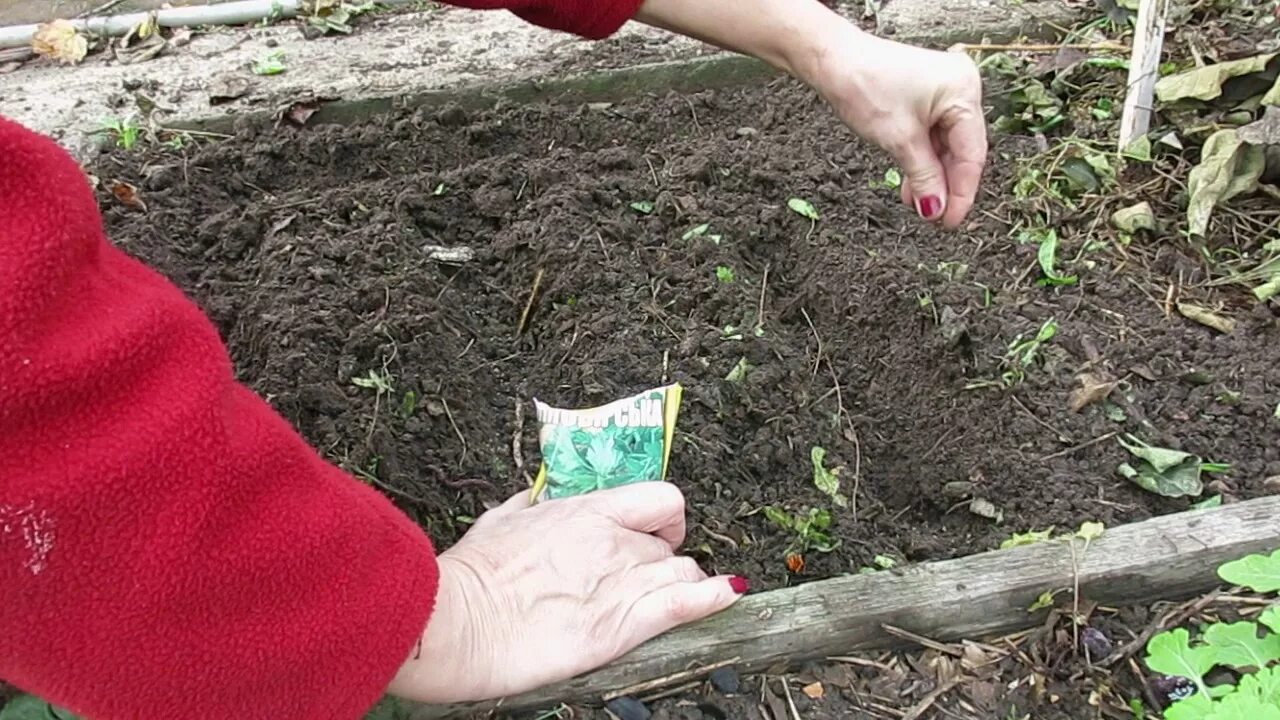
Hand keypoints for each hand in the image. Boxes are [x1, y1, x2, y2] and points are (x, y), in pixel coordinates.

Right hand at [386, 483, 746, 703]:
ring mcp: (620, 581)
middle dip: (660, 565)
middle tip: (638, 584)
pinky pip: (686, 602)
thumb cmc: (469, 575)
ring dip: (677, 588)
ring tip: (662, 604)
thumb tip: (539, 498)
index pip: (660, 497)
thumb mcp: (500, 522)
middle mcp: (613, 540)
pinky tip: (726, 597)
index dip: (667, 518)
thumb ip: (530, 507)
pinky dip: (712, 599)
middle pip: (670, 546)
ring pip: (682, 574)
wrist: (454, 620)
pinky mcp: (620, 625)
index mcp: (586, 511)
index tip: (658, 533)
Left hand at [803, 26, 987, 228]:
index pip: (972, 154)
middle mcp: (962, 88)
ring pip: (946, 146)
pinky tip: (913, 185)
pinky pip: (933, 135)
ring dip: (932, 177)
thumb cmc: (865, 86)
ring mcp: (946, 91)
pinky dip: (922, 160)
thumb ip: (924, 177)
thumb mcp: (899, 140)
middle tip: (937, 219)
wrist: (833, 60)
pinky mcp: (928, 96)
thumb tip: (937, 209)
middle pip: (962, 150)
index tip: (952, 222)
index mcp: (964, 92)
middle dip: (946, 186)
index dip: (963, 193)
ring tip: (918, 205)